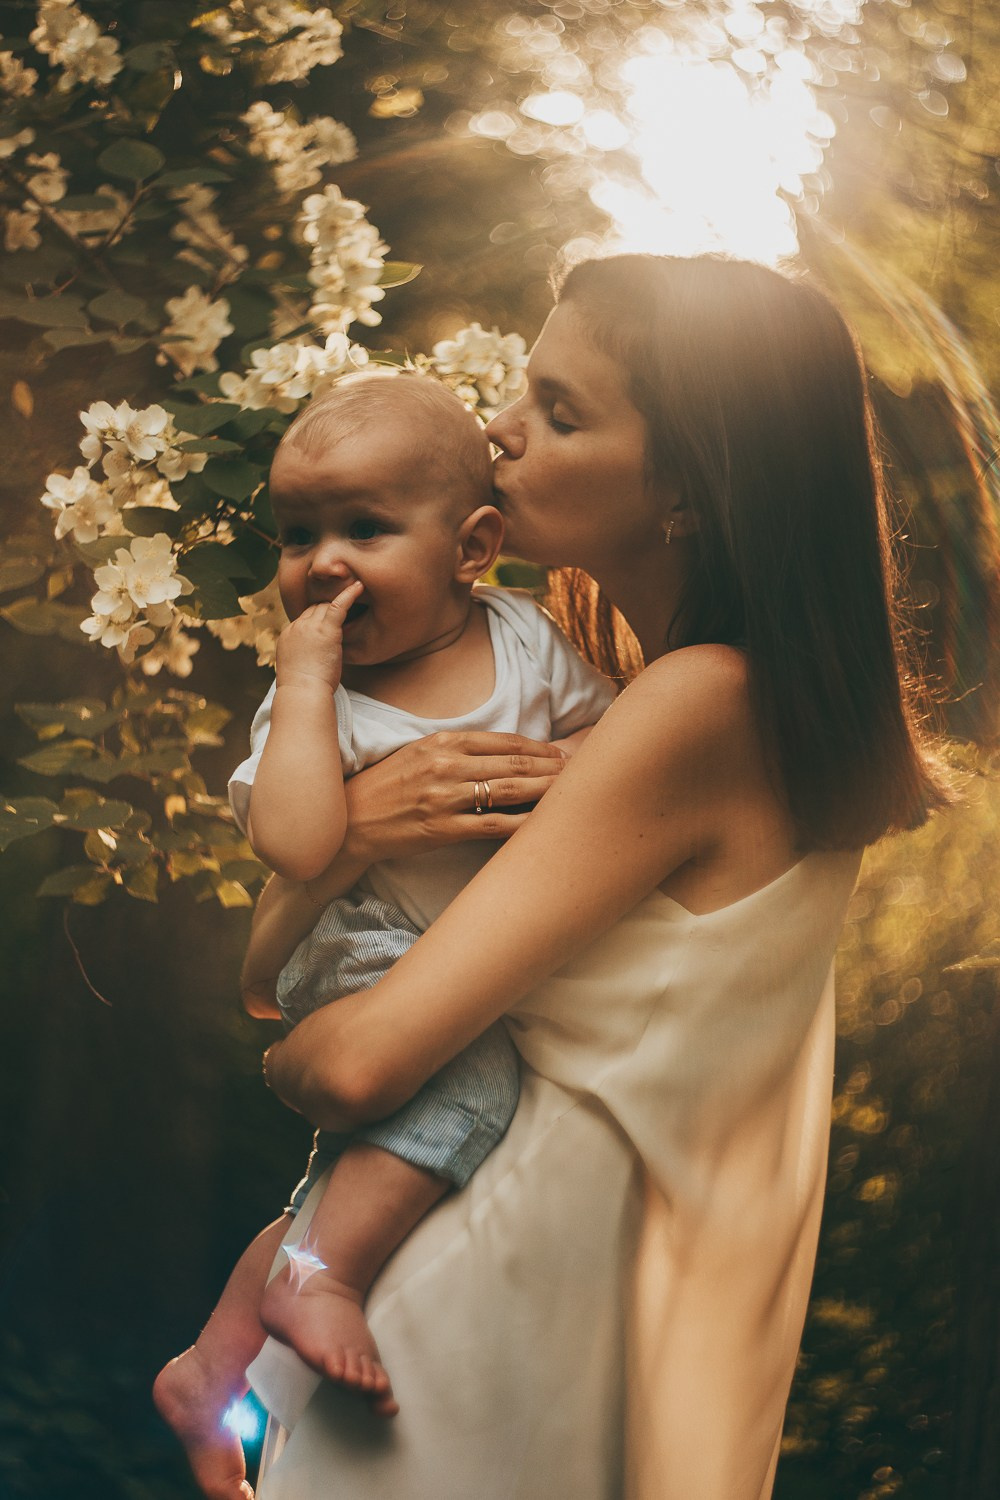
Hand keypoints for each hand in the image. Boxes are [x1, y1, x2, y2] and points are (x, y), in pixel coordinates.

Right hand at [275, 580, 363, 693]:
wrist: (302, 692)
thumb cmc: (303, 690)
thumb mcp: (297, 670)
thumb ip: (304, 658)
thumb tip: (314, 661)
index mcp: (288, 635)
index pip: (304, 619)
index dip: (318, 620)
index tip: (329, 624)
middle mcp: (297, 626)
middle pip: (314, 609)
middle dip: (327, 610)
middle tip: (345, 610)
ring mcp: (310, 626)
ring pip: (325, 606)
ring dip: (338, 603)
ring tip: (354, 594)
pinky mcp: (326, 630)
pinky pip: (338, 605)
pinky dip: (349, 594)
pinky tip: (359, 587)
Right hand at [307, 730, 567, 901]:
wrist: (349, 821)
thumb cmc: (387, 786)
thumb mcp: (419, 753)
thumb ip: (458, 749)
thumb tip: (504, 754)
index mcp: (442, 741)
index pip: (504, 741)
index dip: (540, 749)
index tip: (563, 755)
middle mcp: (446, 765)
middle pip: (514, 765)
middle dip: (553, 770)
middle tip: (583, 773)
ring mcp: (444, 797)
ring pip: (511, 792)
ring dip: (546, 793)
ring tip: (572, 795)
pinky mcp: (442, 829)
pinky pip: (493, 826)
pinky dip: (522, 824)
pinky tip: (543, 826)